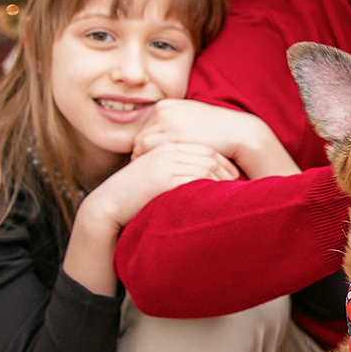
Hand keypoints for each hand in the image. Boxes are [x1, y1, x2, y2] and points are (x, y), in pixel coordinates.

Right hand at [84, 140, 238, 230]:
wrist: (108, 206)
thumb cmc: (133, 196)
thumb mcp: (156, 178)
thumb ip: (175, 172)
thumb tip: (201, 179)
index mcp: (166, 145)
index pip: (204, 149)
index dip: (223, 162)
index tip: (235, 175)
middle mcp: (167, 149)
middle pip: (209, 155)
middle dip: (228, 170)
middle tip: (242, 183)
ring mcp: (165, 161)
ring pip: (206, 167)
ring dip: (224, 180)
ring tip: (235, 194)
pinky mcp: (164, 176)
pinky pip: (197, 178)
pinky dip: (212, 187)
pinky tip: (220, 198)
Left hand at [132, 99, 296, 178]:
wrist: (240, 133)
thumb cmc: (217, 134)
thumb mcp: (191, 125)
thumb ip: (173, 130)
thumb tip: (155, 147)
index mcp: (166, 106)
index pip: (143, 131)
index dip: (146, 149)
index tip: (152, 164)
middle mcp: (163, 110)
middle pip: (138, 138)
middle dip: (143, 156)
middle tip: (149, 173)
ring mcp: (167, 120)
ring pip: (140, 145)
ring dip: (145, 161)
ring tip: (153, 176)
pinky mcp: (173, 134)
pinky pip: (149, 151)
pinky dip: (150, 164)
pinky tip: (158, 175)